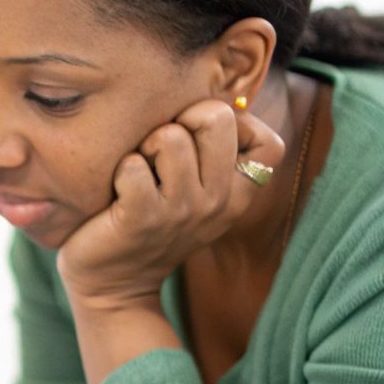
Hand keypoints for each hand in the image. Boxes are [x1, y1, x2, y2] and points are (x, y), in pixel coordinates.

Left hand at [58, 98, 285, 308]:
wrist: (113, 285)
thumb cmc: (150, 223)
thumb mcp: (196, 194)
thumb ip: (213, 154)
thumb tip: (221, 98)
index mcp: (237, 195)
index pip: (269, 143)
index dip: (237, 125)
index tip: (202, 141)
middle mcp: (218, 202)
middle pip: (217, 118)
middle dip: (181, 120)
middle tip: (160, 151)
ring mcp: (182, 211)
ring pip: (172, 136)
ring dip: (145, 146)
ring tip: (138, 171)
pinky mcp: (142, 218)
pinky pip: (133, 165)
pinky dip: (120, 170)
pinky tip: (117, 193)